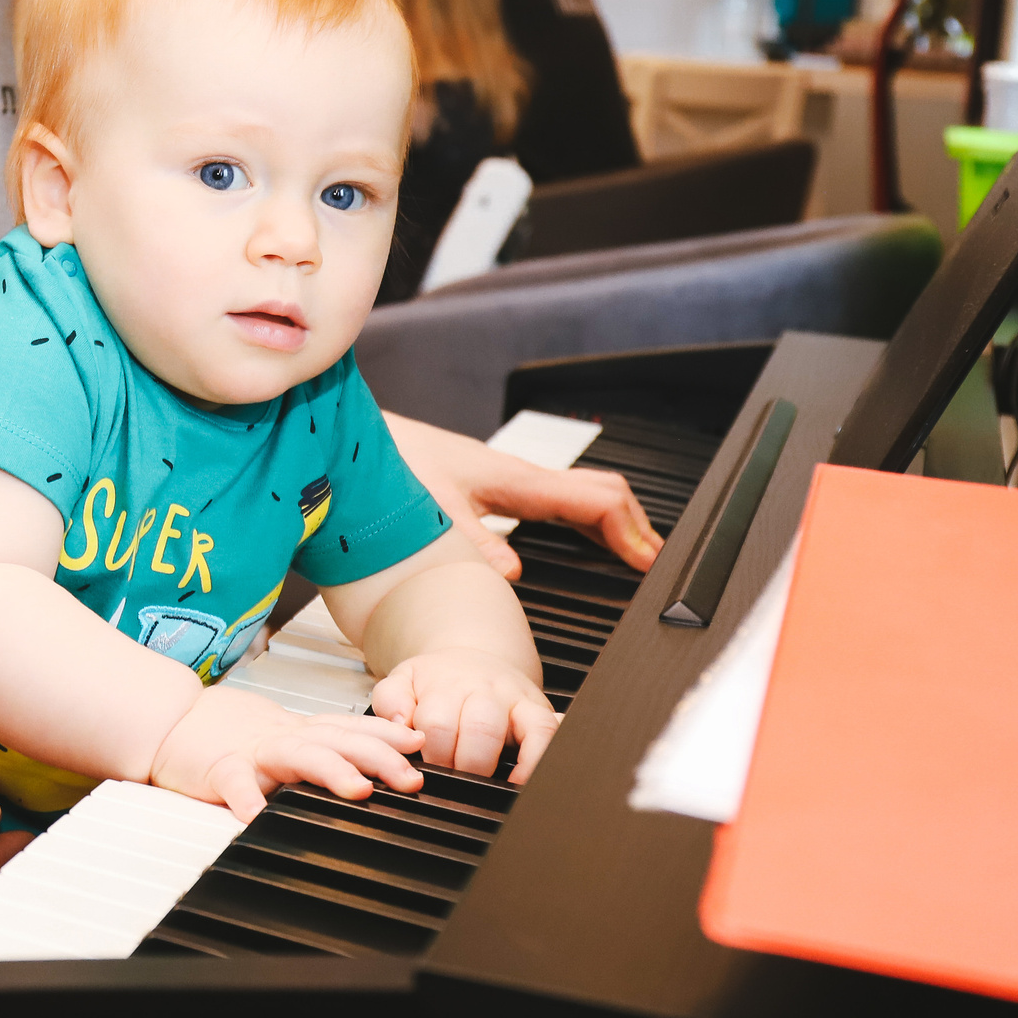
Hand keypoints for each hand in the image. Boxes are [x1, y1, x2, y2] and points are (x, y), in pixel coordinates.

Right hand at [147, 687, 424, 821]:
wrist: (167, 721)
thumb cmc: (224, 734)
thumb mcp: (279, 735)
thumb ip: (318, 745)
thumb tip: (369, 762)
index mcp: (299, 732)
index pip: (351, 728)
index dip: (388, 735)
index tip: (421, 744)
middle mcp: (283, 737)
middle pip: (338, 741)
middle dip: (378, 757)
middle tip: (410, 778)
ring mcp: (252, 752)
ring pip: (297, 756)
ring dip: (330, 770)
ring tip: (358, 790)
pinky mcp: (218, 769)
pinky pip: (234, 784)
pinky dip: (246, 798)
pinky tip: (256, 815)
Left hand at [371, 648, 558, 782]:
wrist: (474, 655)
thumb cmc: (438, 679)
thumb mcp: (404, 681)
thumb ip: (391, 700)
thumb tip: (402, 724)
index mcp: (445, 684)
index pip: (435, 724)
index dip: (430, 754)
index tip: (425, 770)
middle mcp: (483, 689)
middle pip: (474, 729)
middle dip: (460, 764)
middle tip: (450, 778)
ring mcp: (513, 699)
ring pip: (509, 731)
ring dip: (488, 764)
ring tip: (476, 781)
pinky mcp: (540, 710)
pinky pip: (546, 733)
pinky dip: (536, 760)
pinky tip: (520, 781)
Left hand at [387, 413, 661, 580]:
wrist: (362, 442)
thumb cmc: (393, 464)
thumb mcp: (433, 511)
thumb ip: (473, 543)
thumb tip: (511, 576)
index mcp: (518, 479)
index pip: (598, 499)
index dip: (633, 533)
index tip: (650, 565)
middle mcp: (521, 476)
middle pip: (603, 496)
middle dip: (637, 529)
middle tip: (656, 567)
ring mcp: (512, 480)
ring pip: (583, 497)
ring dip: (614, 525)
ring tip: (634, 558)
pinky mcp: (496, 487)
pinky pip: (558, 503)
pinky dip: (585, 523)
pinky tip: (583, 542)